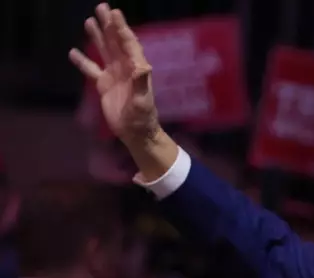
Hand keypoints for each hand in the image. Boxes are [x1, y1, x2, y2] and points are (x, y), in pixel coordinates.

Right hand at [69, 3, 157, 142]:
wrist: (135, 132)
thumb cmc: (142, 118)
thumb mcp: (142, 101)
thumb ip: (141, 83)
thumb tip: (143, 66)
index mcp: (136, 68)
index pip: (128, 44)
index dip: (121, 28)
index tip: (115, 13)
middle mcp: (125, 68)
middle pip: (116, 42)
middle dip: (109, 25)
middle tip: (102, 7)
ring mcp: (114, 75)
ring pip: (104, 51)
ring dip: (98, 36)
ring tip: (89, 21)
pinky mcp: (104, 85)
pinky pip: (91, 69)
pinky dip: (82, 61)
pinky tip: (73, 52)